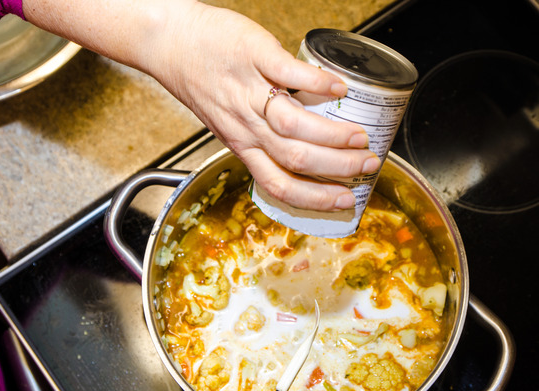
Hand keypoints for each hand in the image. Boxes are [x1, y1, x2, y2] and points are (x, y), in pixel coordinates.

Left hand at [24, 0, 375, 210]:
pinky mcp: (254, 56)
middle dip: (338, 168)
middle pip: (295, 159)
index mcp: (242, 144)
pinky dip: (319, 83)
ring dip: (333, 135)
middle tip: (367, 165)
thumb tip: (302, 148)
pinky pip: (290, 73)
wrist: (171, 42)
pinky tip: (340, 89)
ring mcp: (249, 92)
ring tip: (360, 136)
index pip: (279, 184)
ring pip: (294, 124)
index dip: (315, 198)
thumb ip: (259, 136)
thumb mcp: (227, 121)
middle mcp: (245, 125)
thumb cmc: (199, 79)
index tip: (344, 200)